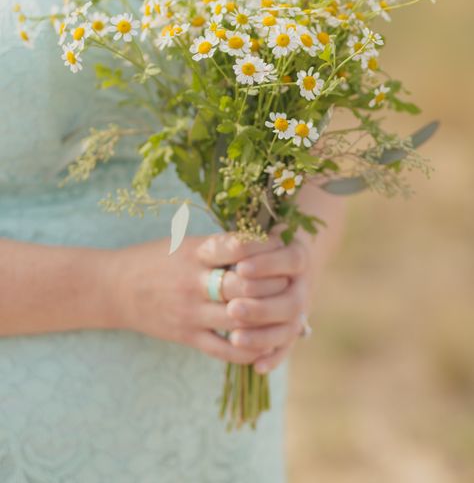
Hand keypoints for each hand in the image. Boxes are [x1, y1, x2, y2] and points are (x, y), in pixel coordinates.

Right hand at [107, 231, 289, 364]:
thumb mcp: (183, 242)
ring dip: (266, 316)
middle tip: (289, 281)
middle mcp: (193, 282)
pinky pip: (223, 349)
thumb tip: (260, 241)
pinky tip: (264, 344)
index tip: (280, 247)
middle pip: (243, 285)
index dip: (264, 248)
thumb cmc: (154, 259)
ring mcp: (190, 312)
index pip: (237, 246)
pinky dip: (248, 350)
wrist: (114, 288)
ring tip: (283, 311)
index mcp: (194, 252)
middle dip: (271, 284)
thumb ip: (217, 245)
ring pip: (239, 318)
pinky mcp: (186, 336)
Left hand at [223, 231, 311, 373]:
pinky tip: (257, 366)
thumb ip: (247, 242)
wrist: (289, 261)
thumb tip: (226, 247)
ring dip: (262, 335)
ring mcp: (300, 309)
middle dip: (261, 308)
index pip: (289, 260)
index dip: (267, 265)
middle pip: (290, 302)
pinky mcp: (292, 328)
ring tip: (234, 338)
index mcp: (298, 256)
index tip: (240, 268)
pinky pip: (286, 347)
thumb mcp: (259, 235)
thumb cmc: (262, 243)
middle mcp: (302, 285)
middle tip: (233, 309)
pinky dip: (273, 358)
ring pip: (288, 327)